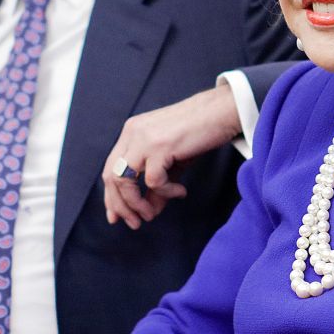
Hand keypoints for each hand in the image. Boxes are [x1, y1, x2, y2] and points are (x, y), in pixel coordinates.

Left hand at [102, 83, 242, 228]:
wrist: (223, 111)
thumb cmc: (201, 132)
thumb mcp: (173, 160)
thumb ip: (158, 183)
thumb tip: (150, 210)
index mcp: (132, 132)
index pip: (110, 169)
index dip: (112, 196)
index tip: (118, 216)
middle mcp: (133, 133)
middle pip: (112, 177)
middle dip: (120, 205)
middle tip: (135, 223)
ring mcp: (144, 139)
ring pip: (124, 181)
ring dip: (136, 204)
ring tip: (152, 214)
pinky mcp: (160, 146)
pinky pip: (153, 181)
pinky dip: (165, 192)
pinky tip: (180, 192)